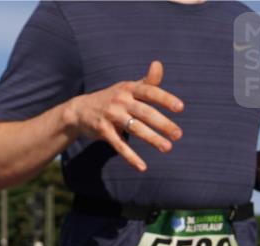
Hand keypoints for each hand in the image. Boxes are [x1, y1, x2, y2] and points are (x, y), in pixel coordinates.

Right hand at [66, 60, 183, 171]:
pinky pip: (119, 145)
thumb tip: (158, 64)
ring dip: (151, 139)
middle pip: (145, 112)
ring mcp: (110, 115)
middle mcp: (120, 100)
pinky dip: (131, 157)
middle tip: (178, 134)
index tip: (180, 108)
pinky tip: (142, 166)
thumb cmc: (111, 99)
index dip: (165, 99)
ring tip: (167, 148)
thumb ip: (146, 82)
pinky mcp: (102, 130)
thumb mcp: (127, 88)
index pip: (150, 92)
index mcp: (129, 88)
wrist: (79, 110)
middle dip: (162, 124)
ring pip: (134, 128)